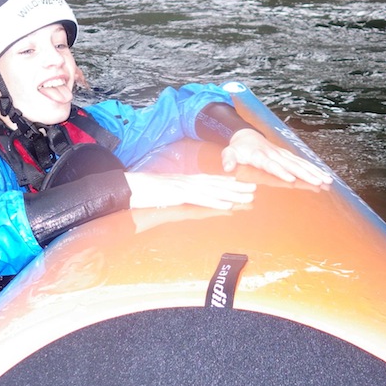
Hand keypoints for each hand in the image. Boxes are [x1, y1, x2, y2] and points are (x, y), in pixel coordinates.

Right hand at [125, 172, 255, 210]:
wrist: (131, 187)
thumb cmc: (147, 190)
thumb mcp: (167, 191)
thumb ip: (180, 193)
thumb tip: (189, 197)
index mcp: (187, 180)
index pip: (212, 180)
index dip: (229, 182)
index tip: (243, 183)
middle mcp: (189, 181)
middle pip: (217, 183)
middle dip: (236, 186)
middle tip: (254, 188)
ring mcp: (185, 187)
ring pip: (213, 190)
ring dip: (232, 193)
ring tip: (247, 196)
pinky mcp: (179, 195)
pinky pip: (201, 199)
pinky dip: (215, 201)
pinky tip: (227, 204)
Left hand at [222, 129, 332, 186]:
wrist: (246, 135)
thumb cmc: (237, 148)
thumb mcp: (228, 152)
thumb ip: (228, 160)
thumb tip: (227, 167)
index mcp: (260, 156)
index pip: (272, 164)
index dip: (280, 171)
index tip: (291, 178)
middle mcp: (274, 155)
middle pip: (291, 165)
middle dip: (305, 173)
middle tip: (318, 181)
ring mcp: (282, 154)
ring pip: (300, 163)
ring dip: (314, 172)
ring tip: (327, 180)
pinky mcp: (287, 155)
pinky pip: (302, 162)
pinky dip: (314, 168)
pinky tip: (325, 175)